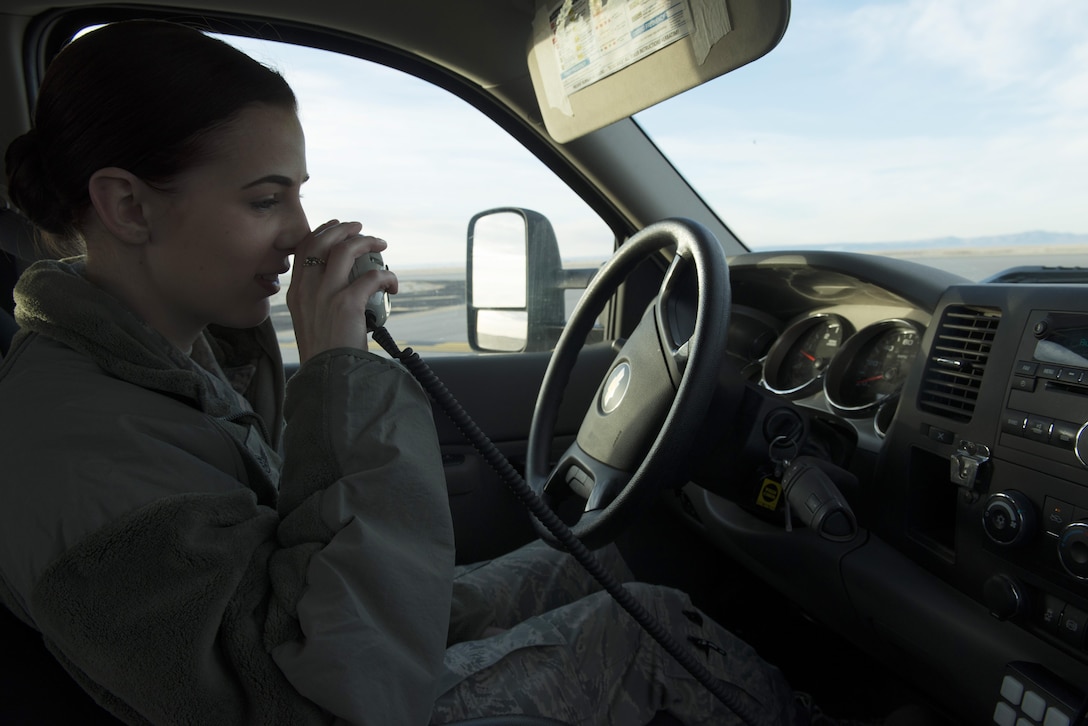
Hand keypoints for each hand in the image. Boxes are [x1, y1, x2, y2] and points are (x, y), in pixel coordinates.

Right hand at [287, 220, 398, 362]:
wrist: (326, 376)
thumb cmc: (324, 355)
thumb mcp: (311, 323)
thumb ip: (319, 304)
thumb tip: (344, 289)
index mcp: (296, 293)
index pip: (304, 249)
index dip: (322, 232)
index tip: (336, 227)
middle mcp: (307, 289)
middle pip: (322, 242)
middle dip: (343, 229)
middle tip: (361, 229)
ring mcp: (325, 295)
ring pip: (345, 250)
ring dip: (365, 242)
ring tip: (380, 244)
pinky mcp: (347, 304)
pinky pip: (372, 277)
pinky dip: (387, 276)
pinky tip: (393, 285)